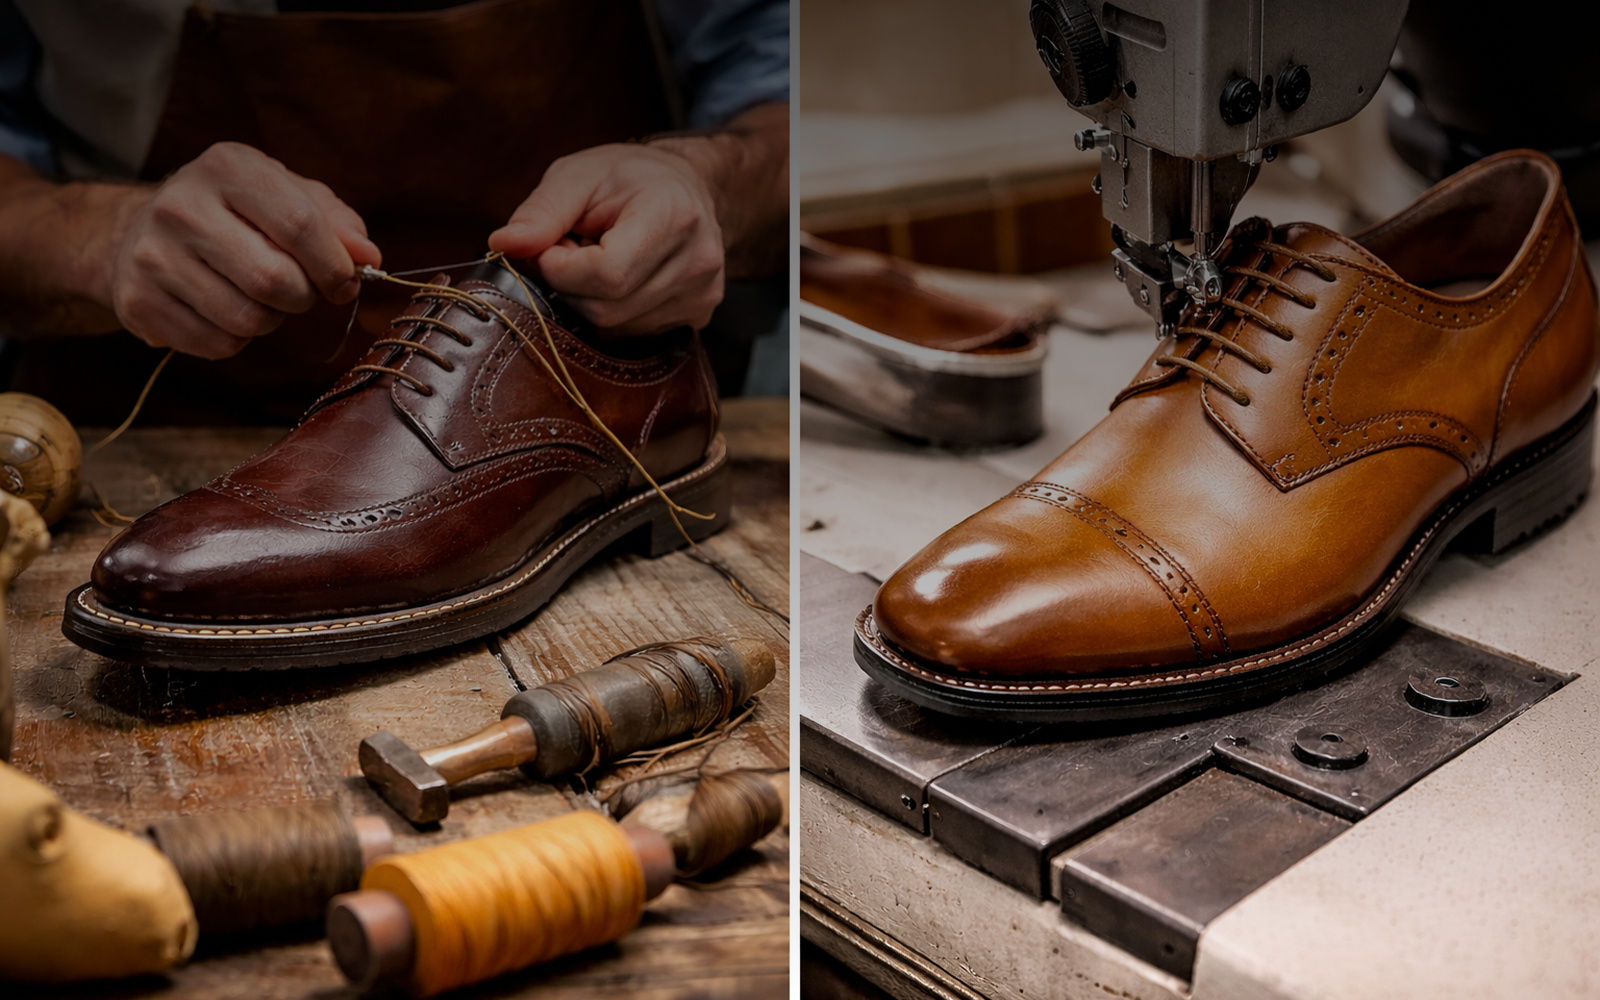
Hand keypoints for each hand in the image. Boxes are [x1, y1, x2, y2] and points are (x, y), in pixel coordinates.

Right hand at [108, 143, 380, 358]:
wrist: (141, 231)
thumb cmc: (237, 215)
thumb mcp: (288, 196)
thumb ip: (337, 223)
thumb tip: (368, 258)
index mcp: (227, 166)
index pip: (299, 224)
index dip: (334, 265)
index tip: (344, 281)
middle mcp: (181, 205)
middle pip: (275, 280)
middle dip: (303, 297)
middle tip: (299, 290)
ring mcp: (152, 254)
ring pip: (248, 319)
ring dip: (271, 320)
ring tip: (258, 297)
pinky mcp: (138, 301)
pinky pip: (218, 344)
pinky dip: (237, 338)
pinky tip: (223, 309)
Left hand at [489, 143, 725, 334]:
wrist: (687, 189)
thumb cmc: (628, 177)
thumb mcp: (578, 175)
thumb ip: (541, 211)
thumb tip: (502, 245)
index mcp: (674, 215)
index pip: (607, 274)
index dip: (562, 269)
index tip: (552, 246)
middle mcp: (697, 262)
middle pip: (607, 309)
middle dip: (571, 285)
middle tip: (573, 249)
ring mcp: (701, 296)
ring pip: (615, 328)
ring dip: (589, 300)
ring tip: (598, 259)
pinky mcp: (697, 318)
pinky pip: (631, 335)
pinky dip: (611, 312)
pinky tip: (620, 280)